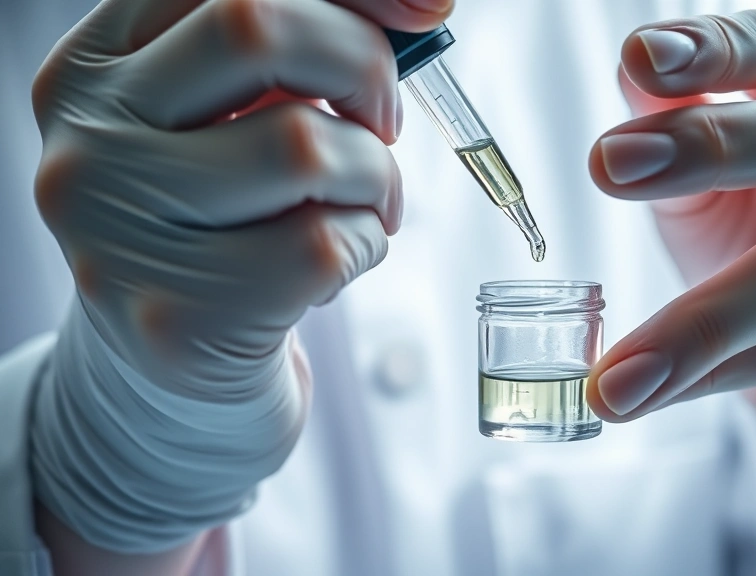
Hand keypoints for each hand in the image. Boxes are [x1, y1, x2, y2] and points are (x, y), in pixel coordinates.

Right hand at [29, 0, 449, 557]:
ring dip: (375, 178)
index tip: (426, 10)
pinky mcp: (178, 318)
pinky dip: (365, 247)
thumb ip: (299, 58)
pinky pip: (325, 244)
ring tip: (361, 209)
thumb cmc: (225, 237)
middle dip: (364, 67)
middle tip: (383, 122)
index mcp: (96, 70)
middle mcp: (88, 141)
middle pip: (255, 29)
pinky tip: (333, 269)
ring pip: (304, 145)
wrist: (172, 387)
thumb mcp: (236, 128)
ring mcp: (121, 233)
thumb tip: (424, 4)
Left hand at [587, 11, 755, 458]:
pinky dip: (716, 376)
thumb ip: (681, 127)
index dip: (715, 51)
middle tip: (607, 164)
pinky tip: (649, 392)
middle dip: (707, 145)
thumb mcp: (720, 184)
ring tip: (615, 368)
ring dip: (697, 320)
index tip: (639, 57)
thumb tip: (634, 69)